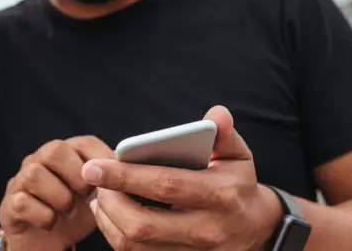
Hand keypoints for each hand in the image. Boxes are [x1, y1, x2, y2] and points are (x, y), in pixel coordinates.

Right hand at [0, 136, 112, 250]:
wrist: (47, 243)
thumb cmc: (75, 214)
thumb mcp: (97, 197)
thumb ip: (111, 180)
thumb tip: (130, 169)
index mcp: (65, 154)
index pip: (84, 143)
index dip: (100, 162)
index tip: (110, 184)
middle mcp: (39, 160)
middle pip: (54, 150)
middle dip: (77, 176)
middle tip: (86, 196)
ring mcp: (21, 181)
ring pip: (34, 173)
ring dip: (59, 196)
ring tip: (69, 211)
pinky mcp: (9, 205)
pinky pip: (21, 202)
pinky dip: (42, 215)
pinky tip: (52, 223)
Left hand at [82, 106, 282, 249]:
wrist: (257, 230)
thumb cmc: (236, 184)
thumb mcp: (238, 156)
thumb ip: (224, 134)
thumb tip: (216, 113)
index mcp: (220, 196)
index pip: (165, 185)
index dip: (125, 176)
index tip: (94, 166)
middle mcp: (206, 230)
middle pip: (142, 224)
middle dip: (109, 201)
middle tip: (94, 178)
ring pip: (134, 245)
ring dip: (107, 220)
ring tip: (99, 196)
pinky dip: (115, 235)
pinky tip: (110, 215)